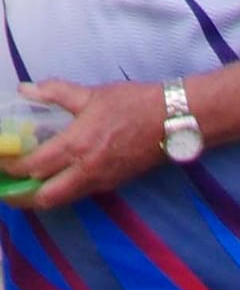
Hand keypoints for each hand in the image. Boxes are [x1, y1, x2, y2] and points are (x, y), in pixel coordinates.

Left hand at [20, 81, 170, 211]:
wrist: (172, 123)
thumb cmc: (133, 104)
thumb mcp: (90, 94)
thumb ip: (54, 92)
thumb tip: (25, 89)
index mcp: (78, 146)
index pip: (34, 166)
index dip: (10, 167)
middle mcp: (86, 171)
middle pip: (44, 198)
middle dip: (19, 197)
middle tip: (5, 188)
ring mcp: (100, 182)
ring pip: (61, 200)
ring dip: (37, 198)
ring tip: (20, 187)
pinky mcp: (110, 184)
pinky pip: (77, 193)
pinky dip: (58, 191)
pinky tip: (49, 179)